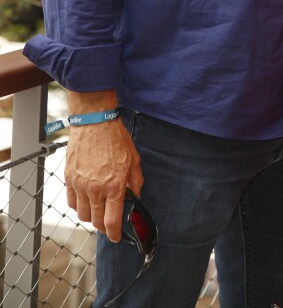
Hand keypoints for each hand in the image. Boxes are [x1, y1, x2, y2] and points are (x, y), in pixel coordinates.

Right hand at [65, 119, 142, 241]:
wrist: (94, 122)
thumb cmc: (115, 138)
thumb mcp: (134, 159)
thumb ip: (136, 182)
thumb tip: (136, 196)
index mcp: (114, 185)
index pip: (111, 221)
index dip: (114, 234)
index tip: (117, 237)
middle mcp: (95, 188)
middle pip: (95, 221)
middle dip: (103, 227)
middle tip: (109, 224)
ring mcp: (80, 184)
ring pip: (82, 214)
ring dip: (91, 216)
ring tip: (98, 209)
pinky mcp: (69, 178)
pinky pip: (71, 202)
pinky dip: (78, 206)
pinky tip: (86, 199)